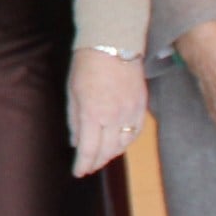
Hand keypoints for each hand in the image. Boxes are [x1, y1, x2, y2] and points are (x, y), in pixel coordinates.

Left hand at [68, 46, 149, 177]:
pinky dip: (126, 141)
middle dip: (96, 162)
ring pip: (123, 144)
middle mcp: (114, 116)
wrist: (113, 44)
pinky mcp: (142, 106)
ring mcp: (131, 111)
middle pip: (107, 151)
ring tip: (101, 156)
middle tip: (88, 167)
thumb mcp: (72, 93)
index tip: (78, 172)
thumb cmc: (87, 66)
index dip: (83, 164)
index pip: (89, 149)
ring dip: (111, 154)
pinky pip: (135, 132)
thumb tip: (76, 142)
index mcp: (93, 113)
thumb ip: (74, 120)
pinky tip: (118, 144)